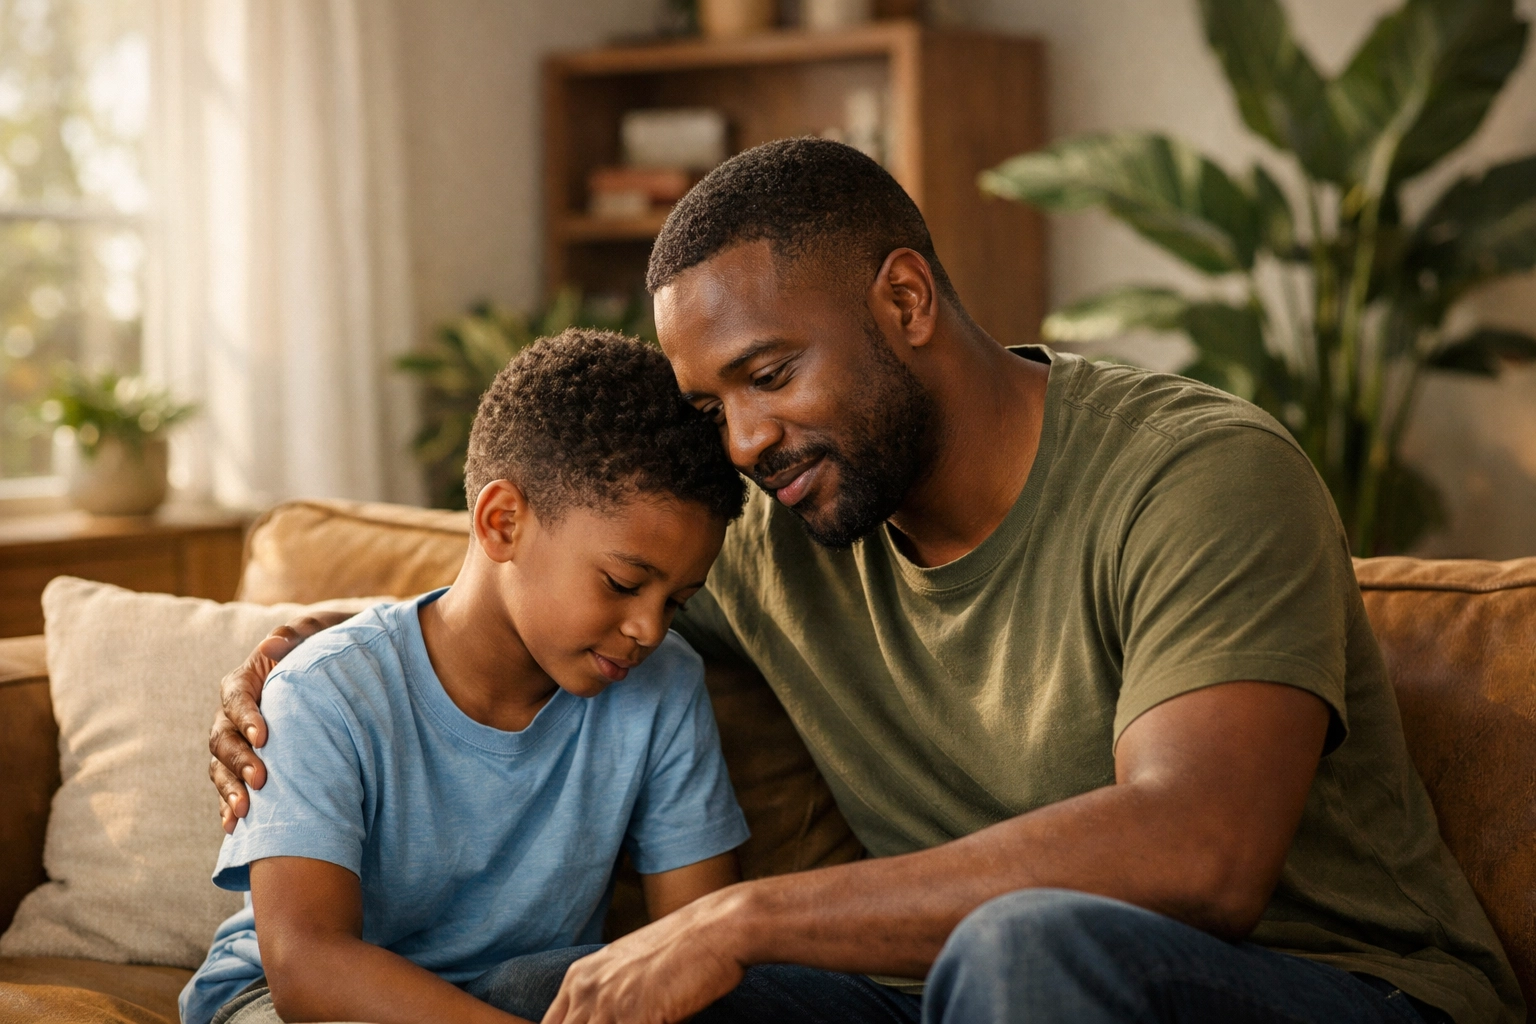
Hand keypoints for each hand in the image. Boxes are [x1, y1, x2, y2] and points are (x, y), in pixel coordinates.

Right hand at [208, 611, 352, 832]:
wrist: (348, 671)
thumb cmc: (333, 648)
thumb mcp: (323, 635)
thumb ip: (301, 634)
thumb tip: (274, 644)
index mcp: (250, 677)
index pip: (235, 695)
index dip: (245, 716)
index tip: (264, 736)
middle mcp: (237, 711)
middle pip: (222, 736)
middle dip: (239, 760)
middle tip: (261, 780)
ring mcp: (240, 741)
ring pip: (221, 766)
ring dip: (229, 789)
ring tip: (244, 811)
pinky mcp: (249, 764)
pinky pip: (230, 786)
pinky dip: (229, 806)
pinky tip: (234, 828)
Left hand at [543, 886, 750, 1023]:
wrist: (718, 929)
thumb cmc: (684, 950)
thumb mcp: (630, 969)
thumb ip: (609, 998)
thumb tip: (609, 1019)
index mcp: (579, 977)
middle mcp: (586, 989)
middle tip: (627, 1023)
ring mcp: (608, 1004)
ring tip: (645, 1022)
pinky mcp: (634, 1018)